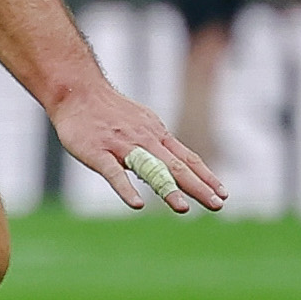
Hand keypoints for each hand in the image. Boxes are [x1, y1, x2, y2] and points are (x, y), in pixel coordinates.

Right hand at [48, 81, 224, 213]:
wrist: (78, 91)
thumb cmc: (109, 110)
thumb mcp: (141, 122)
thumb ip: (156, 144)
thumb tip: (174, 163)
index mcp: (156, 135)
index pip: (187, 158)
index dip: (206, 176)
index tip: (222, 194)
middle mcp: (145, 140)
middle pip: (176, 167)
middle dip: (198, 188)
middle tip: (217, 205)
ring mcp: (122, 146)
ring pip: (150, 170)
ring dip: (168, 189)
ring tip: (183, 208)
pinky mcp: (99, 153)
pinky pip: (115, 174)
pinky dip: (127, 189)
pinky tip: (137, 205)